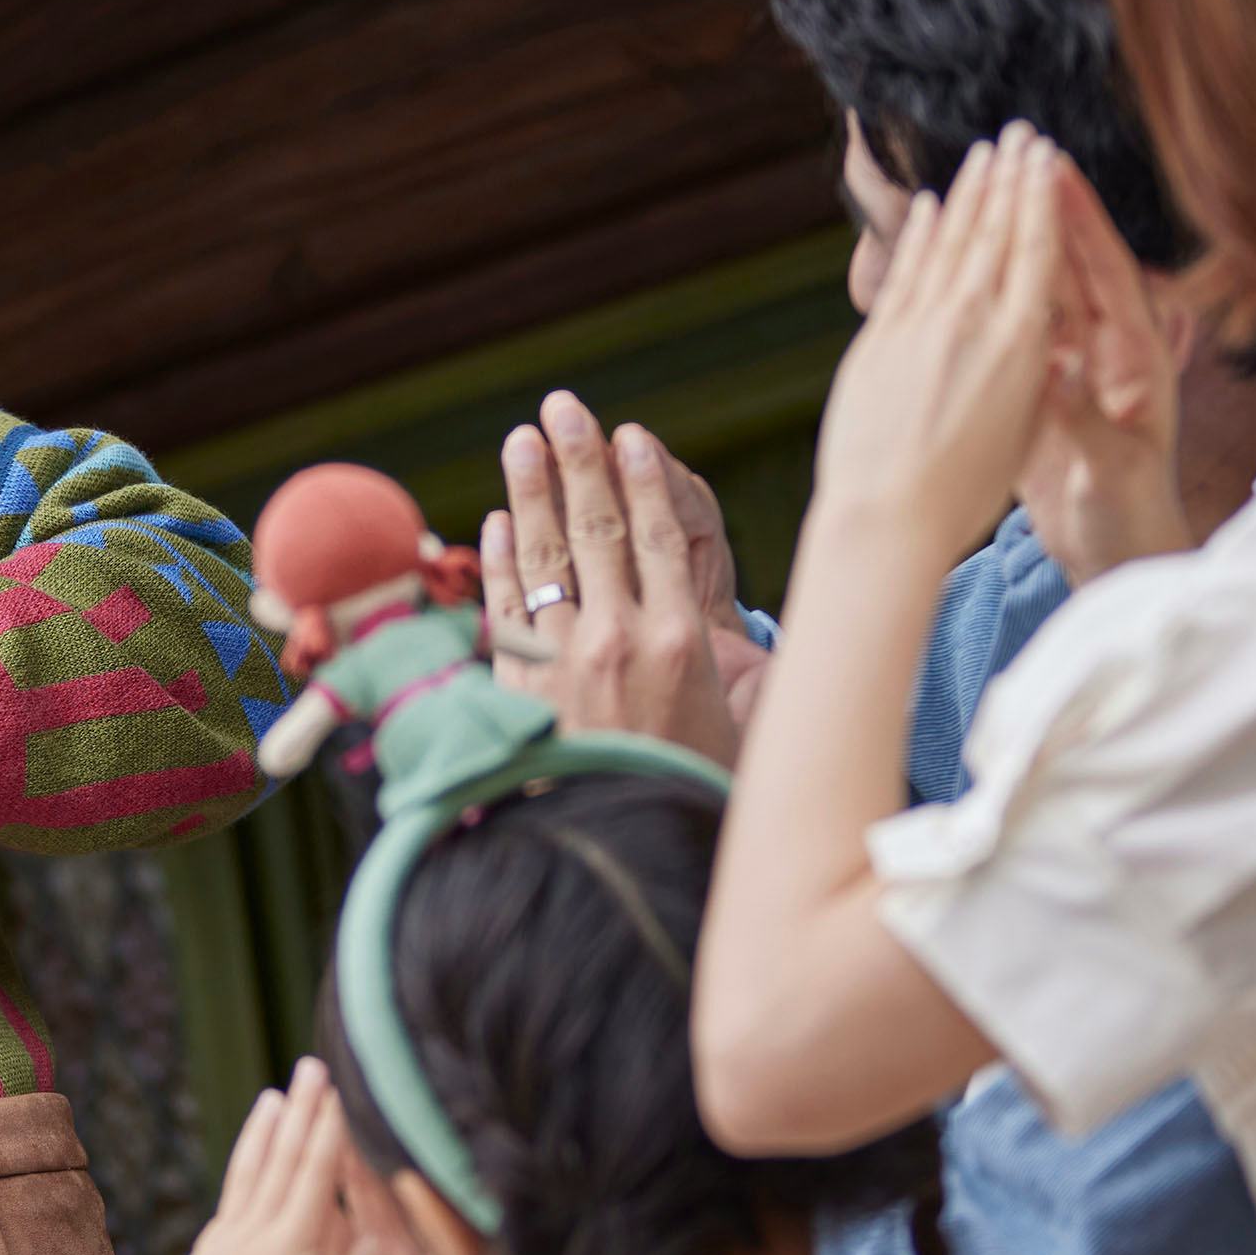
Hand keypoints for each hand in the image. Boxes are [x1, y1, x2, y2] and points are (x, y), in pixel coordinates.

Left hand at [158, 1062, 437, 1254]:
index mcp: (293, 1238)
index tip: (341, 1085)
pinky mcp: (212, 1251)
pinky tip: (241, 1168)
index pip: (316, 1171)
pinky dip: (240, 1170)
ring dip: (264, 1131)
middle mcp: (261, 1225)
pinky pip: (232, 1196)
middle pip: (284, 1157)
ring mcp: (232, 1235)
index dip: (331, 1128)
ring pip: (252, 1171)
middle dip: (301, 1110)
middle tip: (310, 1066)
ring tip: (271, 1097)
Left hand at [475, 393, 740, 765]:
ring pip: (544, 558)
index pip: (657, 537)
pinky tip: (492, 523)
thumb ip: (747, 675)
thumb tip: (763, 637)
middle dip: (578, 461)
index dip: (641, 479)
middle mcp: (618, 640)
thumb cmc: (692, 791)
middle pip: (596, 530)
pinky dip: (496, 562)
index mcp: (679, 642)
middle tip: (563, 407)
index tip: (630, 435)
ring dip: (529, 492)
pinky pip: (503, 609)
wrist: (623, 847)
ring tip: (521, 440)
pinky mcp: (520, 687)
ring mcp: (561, 661)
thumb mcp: (740, 729)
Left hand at [808, 126, 1069, 556]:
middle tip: (1020, 132)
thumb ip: (1033, 368)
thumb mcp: (1023, 428)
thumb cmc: (964, 493)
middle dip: (1010, 177)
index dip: (1043, 199)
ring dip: (969, 193)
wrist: (887, 519)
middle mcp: (973, 323)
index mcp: (1022, 344)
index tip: (1048, 158)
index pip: (1037, 252)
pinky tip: (928, 206)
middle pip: (996, 233)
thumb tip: (1034, 327)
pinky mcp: (878, 339)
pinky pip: (905, 273)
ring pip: (951, 243)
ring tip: (982, 153)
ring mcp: (921, 326)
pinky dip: (919, 235)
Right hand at [1012, 163, 1193, 582]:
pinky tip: (959, 260)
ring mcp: (1073, 365)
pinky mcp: (1041, 388)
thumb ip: (1086, 421)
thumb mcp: (1110, 472)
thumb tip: (1059, 373)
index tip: (1054, 171)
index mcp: (1137, 357)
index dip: (1081, 221)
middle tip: (1019, 151)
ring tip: (984, 189)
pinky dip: (993, 290)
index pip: (1108, 273)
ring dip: (1016, 239)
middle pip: (1073, 265)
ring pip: (1041, 288)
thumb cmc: (1129, 517)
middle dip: (1047, 208)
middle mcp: (1107, 349)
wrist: (1117, 556)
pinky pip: (1016, 326)